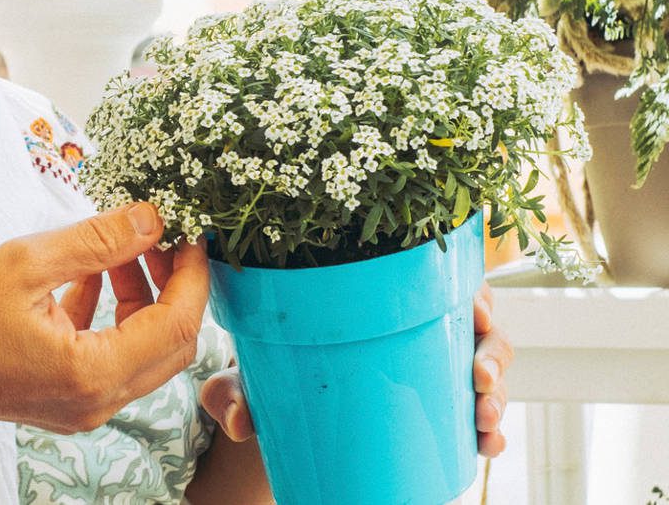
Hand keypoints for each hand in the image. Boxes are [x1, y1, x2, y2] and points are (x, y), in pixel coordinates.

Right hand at [0, 203, 209, 433]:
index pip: (178, 325)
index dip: (192, 274)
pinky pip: (114, 356)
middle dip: (174, 285)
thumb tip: (153, 218)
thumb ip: (98, 240)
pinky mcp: (71, 400)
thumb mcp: (27, 263)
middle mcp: (99, 401)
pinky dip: (114, 315)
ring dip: (143, 297)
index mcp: (93, 373)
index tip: (191, 232)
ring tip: (121, 247)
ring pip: (145, 350)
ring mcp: (86, 408)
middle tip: (161, 236)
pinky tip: (92, 273)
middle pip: (172, 344)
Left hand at [199, 284, 513, 456]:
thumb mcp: (245, 379)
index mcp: (377, 302)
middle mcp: (414, 332)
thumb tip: (237, 418)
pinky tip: (487, 446)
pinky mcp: (434, 414)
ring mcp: (430, 373)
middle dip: (492, 350)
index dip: (471, 291)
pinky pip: (474, 418)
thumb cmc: (267, 377)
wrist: (275, 420)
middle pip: (476, 326)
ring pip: (485, 371)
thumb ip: (230, 393)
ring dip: (498, 394)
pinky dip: (489, 433)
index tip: (479, 311)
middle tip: (479, 376)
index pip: (438, 281)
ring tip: (484, 418)